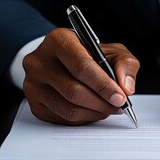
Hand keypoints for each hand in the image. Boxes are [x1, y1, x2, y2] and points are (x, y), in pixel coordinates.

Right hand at [22, 28, 139, 124]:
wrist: (65, 60)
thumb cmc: (90, 55)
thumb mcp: (112, 51)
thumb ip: (124, 64)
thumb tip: (126, 87)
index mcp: (58, 40)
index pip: (81, 67)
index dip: (103, 85)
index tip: (120, 97)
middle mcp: (39, 61)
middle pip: (74, 91)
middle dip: (102, 103)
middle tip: (118, 106)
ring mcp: (33, 84)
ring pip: (68, 108)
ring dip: (95, 113)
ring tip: (109, 108)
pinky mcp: (34, 103)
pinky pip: (63, 118)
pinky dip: (84, 118)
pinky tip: (94, 111)